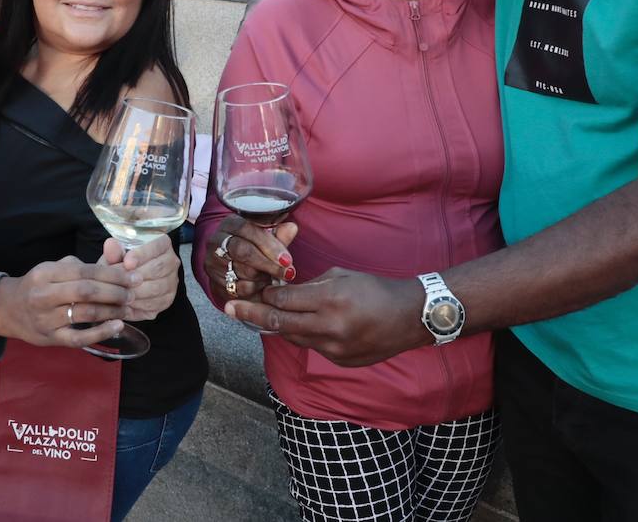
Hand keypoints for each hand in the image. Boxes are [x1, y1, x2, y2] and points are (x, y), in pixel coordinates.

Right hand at [0, 256, 132, 348]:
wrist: (9, 310)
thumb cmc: (39, 286)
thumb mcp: (53, 268)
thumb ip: (80, 266)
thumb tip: (114, 264)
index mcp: (45, 273)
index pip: (84, 271)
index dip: (112, 274)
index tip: (132, 276)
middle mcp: (43, 295)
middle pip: (86, 291)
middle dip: (115, 291)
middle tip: (132, 293)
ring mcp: (46, 319)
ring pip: (85, 313)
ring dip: (112, 310)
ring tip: (127, 307)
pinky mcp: (50, 339)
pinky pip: (79, 338)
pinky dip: (101, 333)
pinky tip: (118, 326)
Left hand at [101, 234, 178, 320]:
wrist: (124, 282)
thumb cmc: (121, 264)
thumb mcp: (115, 256)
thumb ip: (114, 251)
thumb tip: (110, 244)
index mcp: (162, 244)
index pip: (157, 246)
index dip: (141, 254)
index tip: (127, 263)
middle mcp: (171, 261)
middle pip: (157, 268)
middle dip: (136, 276)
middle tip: (119, 281)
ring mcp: (172, 281)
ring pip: (157, 287)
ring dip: (136, 291)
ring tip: (120, 292)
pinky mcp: (167, 299)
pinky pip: (155, 303)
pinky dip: (139, 304)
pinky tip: (126, 302)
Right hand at [202, 217, 297, 303]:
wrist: (232, 265)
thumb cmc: (253, 247)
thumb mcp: (266, 238)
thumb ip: (279, 235)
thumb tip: (291, 228)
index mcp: (230, 224)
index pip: (247, 229)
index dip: (269, 245)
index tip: (287, 259)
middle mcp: (216, 241)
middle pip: (242, 251)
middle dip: (268, 264)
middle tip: (287, 272)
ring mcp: (213, 263)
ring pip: (241, 272)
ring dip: (263, 277)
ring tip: (275, 278)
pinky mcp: (214, 282)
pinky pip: (238, 289)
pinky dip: (255, 289)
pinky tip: (263, 286)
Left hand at [225, 267, 426, 366]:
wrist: (410, 317)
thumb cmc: (375, 289)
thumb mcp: (340, 276)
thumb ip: (310, 286)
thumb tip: (284, 292)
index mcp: (330, 300)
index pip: (284, 300)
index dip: (265, 295)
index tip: (250, 292)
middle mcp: (329, 328)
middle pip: (279, 323)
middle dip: (251, 314)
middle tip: (228, 308)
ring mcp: (335, 349)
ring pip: (293, 338)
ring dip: (277, 326)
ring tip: (259, 316)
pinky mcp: (340, 361)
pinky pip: (312, 347)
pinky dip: (303, 336)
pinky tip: (302, 326)